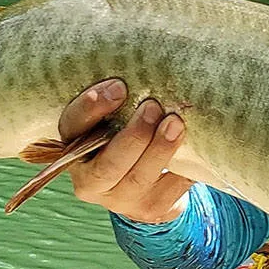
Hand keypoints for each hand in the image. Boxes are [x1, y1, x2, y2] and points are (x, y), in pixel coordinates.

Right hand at [59, 79, 193, 223]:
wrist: (147, 185)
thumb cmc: (128, 135)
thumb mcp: (116, 118)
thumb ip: (122, 99)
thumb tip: (149, 59)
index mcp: (74, 148)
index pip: (73, 126)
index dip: (93, 108)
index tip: (119, 87)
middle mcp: (91, 179)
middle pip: (109, 162)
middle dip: (134, 135)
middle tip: (154, 106)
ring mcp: (120, 199)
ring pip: (140, 177)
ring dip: (160, 148)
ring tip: (176, 123)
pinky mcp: (150, 209)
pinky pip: (169, 188)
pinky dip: (183, 168)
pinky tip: (195, 148)